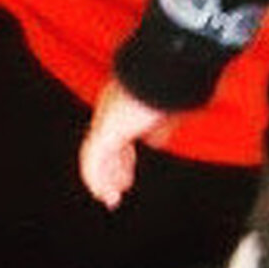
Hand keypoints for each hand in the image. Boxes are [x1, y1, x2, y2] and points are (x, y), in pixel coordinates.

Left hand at [79, 82, 175, 208]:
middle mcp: (111, 109)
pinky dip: (95, 178)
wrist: (168, 68)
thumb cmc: (177, 79)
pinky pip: (91, 160)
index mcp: (126, 102)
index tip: (128, 178)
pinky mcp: (103, 129)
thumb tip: (156, 142)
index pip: (119, 136)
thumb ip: (161, 124)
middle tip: (120, 189)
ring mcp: (104, 118)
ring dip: (103, 179)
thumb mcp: (172, 106)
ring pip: (96, 156)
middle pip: (107, 147)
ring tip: (111, 199)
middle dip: (114, 170)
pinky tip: (102, 193)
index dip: (123, 158)